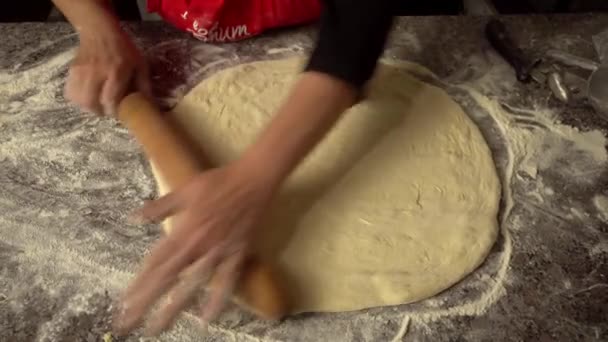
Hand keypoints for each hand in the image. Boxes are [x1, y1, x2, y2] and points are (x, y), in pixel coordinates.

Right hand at [66, 25, 149, 115]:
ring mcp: (82, 72)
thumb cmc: (123, 49)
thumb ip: (144, 84)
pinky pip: (70, 92)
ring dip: (88, 107)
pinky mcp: (72, 71)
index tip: (119, 113)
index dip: (113, 111)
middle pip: (91, 102)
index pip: (110, 99)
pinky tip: (88, 97)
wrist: (99, 31)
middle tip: (107, 110)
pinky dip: (78, 99)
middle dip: (100, 111)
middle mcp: (97, 73)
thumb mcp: (139, 64)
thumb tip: (148, 104)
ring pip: (79, 99)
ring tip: (98, 104)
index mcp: (116, 72)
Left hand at [113, 160, 274, 335]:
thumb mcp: (184, 190)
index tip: (124, 302)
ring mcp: (218, 251)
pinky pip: (227, 281)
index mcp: (183, 229)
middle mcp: (197, 245)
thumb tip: (135, 217)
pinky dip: (218, 299)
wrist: (253, 179)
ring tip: (158, 328)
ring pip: (192, 285)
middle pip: (166, 279)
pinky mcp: (237, 253)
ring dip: (174, 308)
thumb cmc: (218, 182)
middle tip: (129, 323)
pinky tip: (208, 318)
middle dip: (146, 303)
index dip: (138, 283)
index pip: (155, 262)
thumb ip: (160, 207)